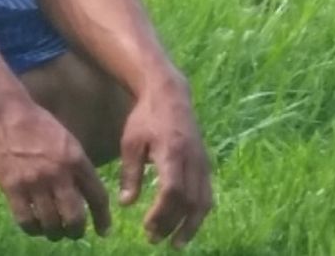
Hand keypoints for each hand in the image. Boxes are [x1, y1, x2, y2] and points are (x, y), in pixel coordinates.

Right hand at [0, 99, 111, 240]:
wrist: (5, 113)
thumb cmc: (39, 123)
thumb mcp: (67, 140)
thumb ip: (77, 166)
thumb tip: (85, 193)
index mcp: (76, 159)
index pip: (97, 195)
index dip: (103, 218)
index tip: (104, 230)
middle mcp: (58, 174)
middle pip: (74, 217)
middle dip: (77, 231)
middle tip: (76, 232)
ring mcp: (34, 183)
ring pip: (50, 224)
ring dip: (55, 233)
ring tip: (55, 231)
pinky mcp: (12, 189)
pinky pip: (26, 221)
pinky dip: (33, 229)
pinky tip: (36, 226)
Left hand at [118, 76, 212, 247]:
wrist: (169, 94)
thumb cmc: (145, 118)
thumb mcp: (131, 143)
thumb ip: (130, 174)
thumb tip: (127, 204)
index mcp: (172, 152)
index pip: (173, 190)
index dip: (163, 213)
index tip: (147, 227)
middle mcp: (192, 159)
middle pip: (189, 201)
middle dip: (172, 224)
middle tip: (153, 239)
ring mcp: (201, 161)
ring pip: (203, 200)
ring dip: (191, 225)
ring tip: (176, 243)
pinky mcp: (205, 162)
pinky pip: (207, 193)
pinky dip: (199, 212)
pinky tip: (188, 225)